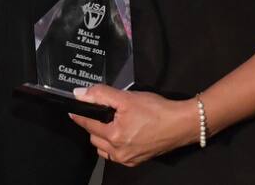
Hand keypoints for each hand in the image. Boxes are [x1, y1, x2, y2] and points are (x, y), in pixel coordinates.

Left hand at [67, 86, 197, 166]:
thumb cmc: (156, 109)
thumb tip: (79, 94)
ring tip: (112, 123)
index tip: (72, 110)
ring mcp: (127, 159)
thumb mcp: (127, 98)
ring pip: (104, 148)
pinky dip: (114, 145)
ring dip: (103, 137)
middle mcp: (118, 152)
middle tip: (103, 112)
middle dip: (94, 125)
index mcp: (113, 137)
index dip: (80, 115)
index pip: (88, 125)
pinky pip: (116, 154)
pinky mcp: (137, 161)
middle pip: (94, 138)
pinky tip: (122, 134)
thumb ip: (102, 95)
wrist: (182, 124)